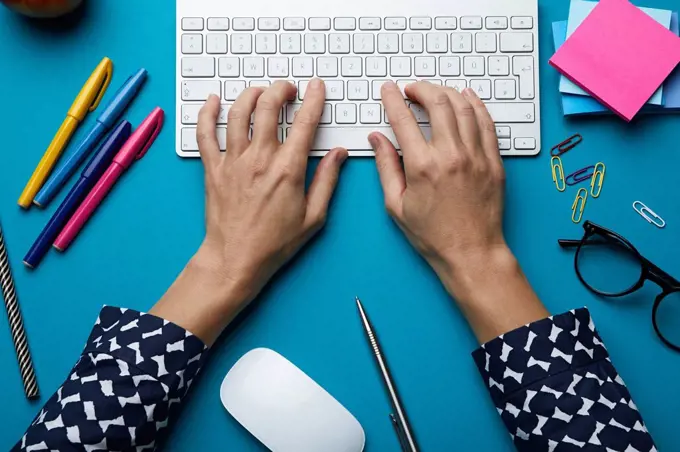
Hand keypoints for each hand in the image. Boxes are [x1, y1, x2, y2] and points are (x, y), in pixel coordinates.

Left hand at [153, 80, 347, 343]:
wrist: (236, 259)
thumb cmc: (275, 243)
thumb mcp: (313, 217)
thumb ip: (328, 181)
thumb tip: (338, 154)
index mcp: (288, 170)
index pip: (304, 123)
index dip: (313, 99)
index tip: (316, 87)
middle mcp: (259, 159)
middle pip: (268, 107)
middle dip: (281, 90)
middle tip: (288, 89)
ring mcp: (233, 161)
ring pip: (238, 113)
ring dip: (251, 95)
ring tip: (260, 92)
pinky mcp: (213, 169)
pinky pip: (205, 133)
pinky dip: (206, 113)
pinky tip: (212, 101)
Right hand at [370, 81, 546, 341]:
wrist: (471, 253)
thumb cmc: (432, 235)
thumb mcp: (396, 205)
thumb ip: (386, 166)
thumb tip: (377, 139)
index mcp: (423, 166)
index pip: (404, 119)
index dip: (393, 99)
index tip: (389, 90)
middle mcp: (451, 155)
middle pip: (437, 103)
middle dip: (421, 88)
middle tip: (411, 89)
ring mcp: (476, 156)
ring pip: (463, 107)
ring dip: (446, 92)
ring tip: (434, 92)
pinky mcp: (493, 161)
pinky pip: (486, 122)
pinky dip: (475, 104)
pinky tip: (467, 97)